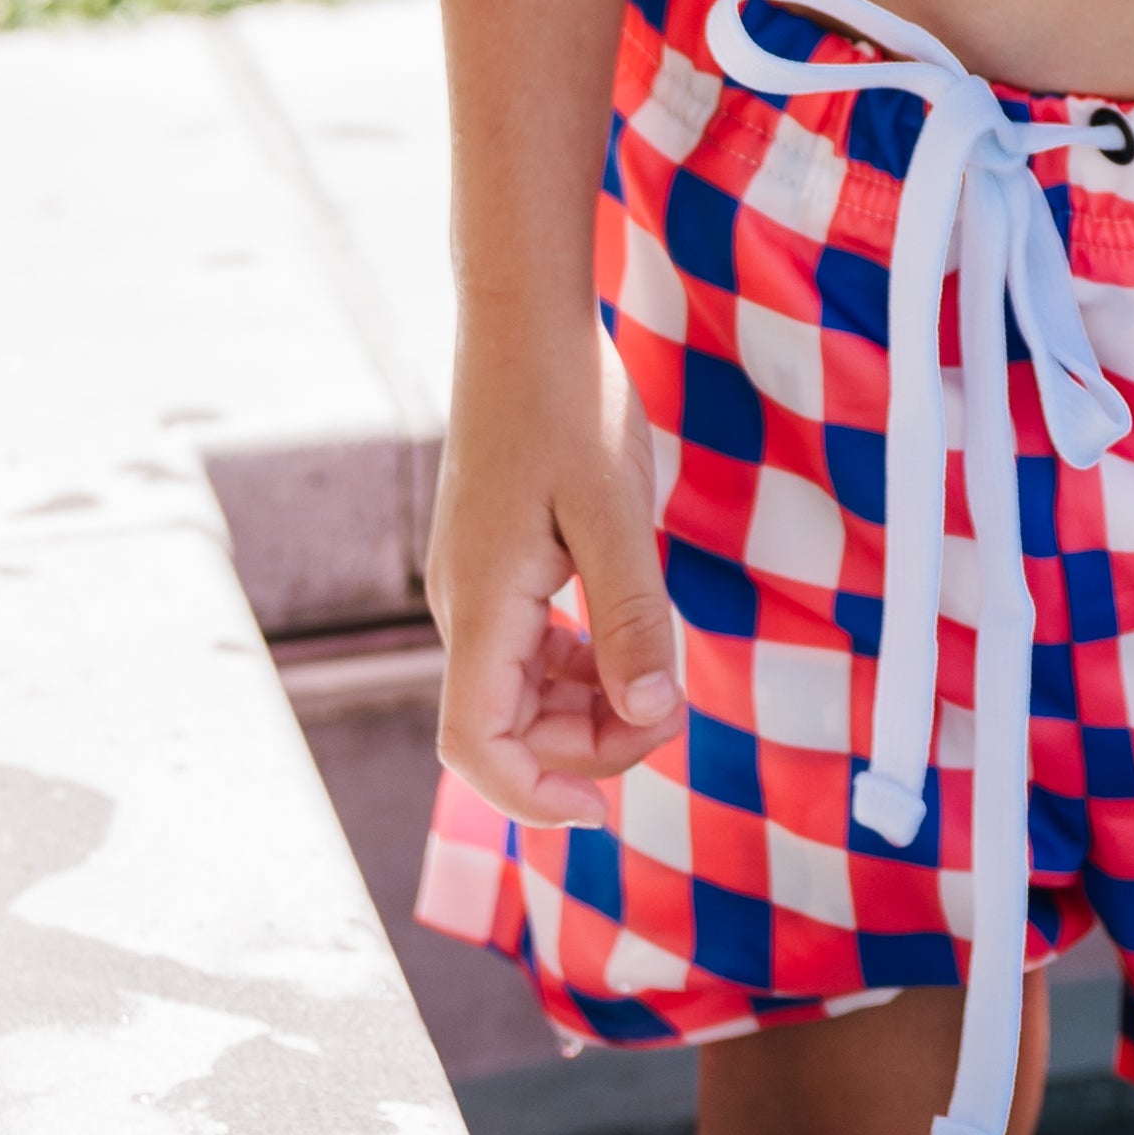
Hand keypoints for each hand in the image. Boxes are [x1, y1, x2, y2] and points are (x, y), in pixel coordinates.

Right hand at [428, 302, 682, 823]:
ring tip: (655, 676)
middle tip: (668, 708)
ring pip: (519, 690)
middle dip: (585, 743)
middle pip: (506, 728)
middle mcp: (465, 605)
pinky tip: (627, 637)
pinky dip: (577, 663)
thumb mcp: (615, 512)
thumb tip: (651, 713)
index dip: (530, 797)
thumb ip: (631, 616)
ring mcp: (476, 584)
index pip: (475, 745)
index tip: (600, 812)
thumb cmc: (569, 404)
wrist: (525, 322)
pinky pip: (529, 645)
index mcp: (482, 605)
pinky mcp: (496, 562)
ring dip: (584, 705)